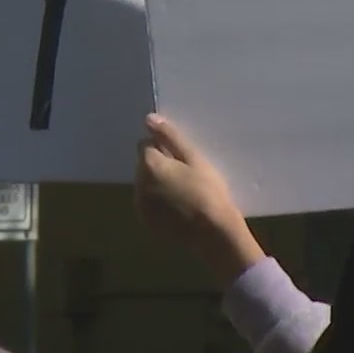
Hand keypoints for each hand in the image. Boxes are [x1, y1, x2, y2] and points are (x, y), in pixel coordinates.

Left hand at [134, 113, 264, 282]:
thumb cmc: (208, 191)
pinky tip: (179, 209)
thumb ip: (170, 137)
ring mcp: (140, 205)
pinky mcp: (146, 222)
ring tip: (184, 194)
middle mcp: (138, 183)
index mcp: (148, 165)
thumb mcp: (194, 159)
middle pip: (144, 165)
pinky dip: (158, 203)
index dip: (165, 149)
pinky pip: (148, 204)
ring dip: (157, 184)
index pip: (146, 145)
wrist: (215, 233)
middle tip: (186, 176)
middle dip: (159, 166)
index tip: (184, 160)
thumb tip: (148, 119)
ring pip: (145, 185)